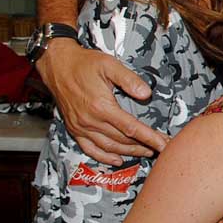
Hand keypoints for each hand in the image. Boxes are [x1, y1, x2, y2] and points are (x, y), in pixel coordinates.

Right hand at [37, 38, 167, 164]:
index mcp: (101, 107)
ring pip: (108, 146)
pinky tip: (116, 159)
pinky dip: (104, 157)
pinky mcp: (74, 128)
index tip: (164, 144)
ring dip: (128, 152)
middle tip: (160, 148)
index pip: (132, 128)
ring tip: (145, 152)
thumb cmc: (83, 63)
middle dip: (144, 146)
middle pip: (122, 140)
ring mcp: (81, 126)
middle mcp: (90, 120)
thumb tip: (146, 93)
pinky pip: (89, 148)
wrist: (57, 64)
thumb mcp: (110, 65)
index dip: (150, 138)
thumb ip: (129, 79)